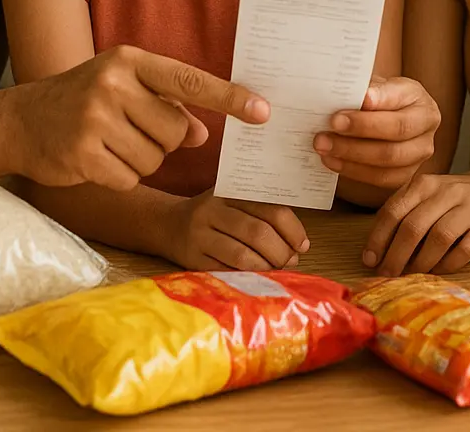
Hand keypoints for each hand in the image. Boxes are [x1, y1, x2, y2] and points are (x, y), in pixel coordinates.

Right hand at [7, 46, 268, 193]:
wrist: (17, 122)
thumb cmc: (83, 103)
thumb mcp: (124, 91)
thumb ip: (166, 107)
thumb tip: (202, 134)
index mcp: (129, 61)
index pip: (190, 80)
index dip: (229, 98)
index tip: (262, 112)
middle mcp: (113, 84)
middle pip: (176, 131)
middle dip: (163, 141)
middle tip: (127, 131)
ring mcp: (96, 119)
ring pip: (156, 158)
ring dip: (139, 160)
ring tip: (108, 143)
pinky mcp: (83, 154)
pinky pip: (130, 178)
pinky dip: (119, 177)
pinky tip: (95, 160)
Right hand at [166, 191, 309, 270]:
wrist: (166, 224)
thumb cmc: (212, 214)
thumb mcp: (232, 200)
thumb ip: (262, 211)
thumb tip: (298, 243)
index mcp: (230, 192)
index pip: (270, 209)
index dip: (292, 230)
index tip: (302, 245)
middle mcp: (213, 211)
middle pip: (257, 232)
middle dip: (281, 252)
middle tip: (290, 261)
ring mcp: (200, 235)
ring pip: (242, 255)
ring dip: (266, 267)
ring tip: (276, 270)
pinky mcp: (192, 259)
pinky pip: (226, 271)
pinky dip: (247, 276)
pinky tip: (256, 277)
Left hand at [313, 76, 440, 187]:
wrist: (382, 119)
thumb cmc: (374, 100)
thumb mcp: (372, 86)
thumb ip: (362, 90)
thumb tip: (344, 96)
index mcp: (417, 96)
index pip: (399, 97)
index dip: (379, 99)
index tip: (358, 98)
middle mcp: (426, 124)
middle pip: (397, 130)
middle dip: (361, 128)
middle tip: (331, 124)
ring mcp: (419, 152)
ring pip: (389, 158)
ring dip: (352, 153)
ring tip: (325, 145)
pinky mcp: (406, 174)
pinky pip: (380, 178)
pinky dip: (353, 170)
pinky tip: (332, 160)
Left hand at [362, 162, 469, 275]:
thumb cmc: (453, 200)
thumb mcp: (427, 197)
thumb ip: (403, 215)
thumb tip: (375, 252)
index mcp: (425, 184)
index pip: (394, 211)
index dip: (378, 238)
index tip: (369, 260)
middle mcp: (447, 191)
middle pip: (414, 226)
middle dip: (396, 255)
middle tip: (387, 274)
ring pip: (440, 237)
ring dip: (422, 261)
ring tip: (411, 275)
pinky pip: (465, 249)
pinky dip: (448, 264)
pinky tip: (438, 271)